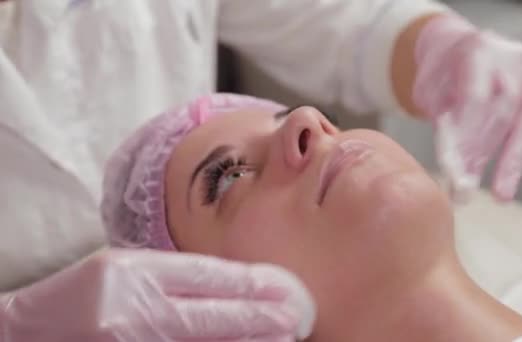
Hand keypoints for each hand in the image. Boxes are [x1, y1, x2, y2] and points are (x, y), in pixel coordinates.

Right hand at [0, 248, 314, 341]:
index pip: (204, 277)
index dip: (249, 285)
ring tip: (282, 337)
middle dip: (258, 318)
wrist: (27, 335)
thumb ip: (177, 274)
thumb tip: (235, 283)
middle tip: (296, 318)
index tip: (285, 288)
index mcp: (133, 273)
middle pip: (210, 315)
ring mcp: (134, 341)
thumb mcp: (127, 269)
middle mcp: (134, 310)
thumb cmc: (82, 295)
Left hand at [413, 14, 521, 200]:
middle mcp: (510, 58)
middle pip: (505, 111)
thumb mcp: (428, 91)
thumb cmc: (441, 74)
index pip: (475, 98)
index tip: (456, 170)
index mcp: (476, 52)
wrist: (459, 46)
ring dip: (516, 161)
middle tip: (469, 187)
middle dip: (486, 155)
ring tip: (502, 195)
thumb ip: (441, 120)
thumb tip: (453, 166)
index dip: (467, 137)